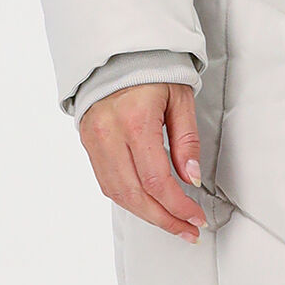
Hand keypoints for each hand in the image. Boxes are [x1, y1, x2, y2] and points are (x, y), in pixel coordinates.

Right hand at [79, 85, 205, 241]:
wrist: (116, 54)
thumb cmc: (151, 70)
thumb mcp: (180, 98)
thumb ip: (187, 141)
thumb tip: (191, 178)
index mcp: (135, 121)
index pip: (157, 181)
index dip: (178, 206)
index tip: (196, 218)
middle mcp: (109, 135)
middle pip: (135, 195)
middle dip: (164, 219)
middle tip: (187, 231)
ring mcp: (94, 141)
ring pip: (118, 194)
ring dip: (146, 214)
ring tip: (171, 223)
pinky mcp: (88, 144)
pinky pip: (106, 182)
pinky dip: (129, 199)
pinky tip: (148, 205)